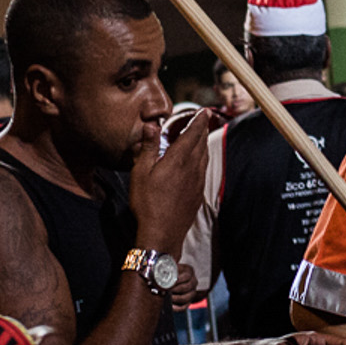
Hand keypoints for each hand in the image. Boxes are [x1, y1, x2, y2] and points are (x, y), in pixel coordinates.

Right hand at [129, 108, 214, 253]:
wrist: (162, 233)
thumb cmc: (147, 203)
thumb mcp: (141, 172)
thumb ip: (149, 146)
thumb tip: (152, 124)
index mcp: (178, 160)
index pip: (192, 133)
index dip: (198, 120)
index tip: (204, 111)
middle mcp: (192, 168)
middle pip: (201, 143)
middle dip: (202, 129)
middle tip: (203, 119)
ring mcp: (198, 182)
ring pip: (204, 156)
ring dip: (204, 143)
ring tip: (201, 136)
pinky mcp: (198, 193)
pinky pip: (204, 169)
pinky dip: (203, 159)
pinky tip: (199, 161)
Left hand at [166, 263, 200, 308]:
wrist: (173, 280)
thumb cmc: (170, 272)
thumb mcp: (171, 266)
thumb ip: (167, 265)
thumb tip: (158, 264)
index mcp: (189, 272)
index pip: (187, 276)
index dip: (177, 280)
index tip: (169, 282)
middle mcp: (193, 282)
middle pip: (186, 287)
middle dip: (175, 289)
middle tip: (165, 290)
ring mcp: (191, 293)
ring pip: (185, 298)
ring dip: (175, 298)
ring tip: (166, 297)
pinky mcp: (188, 302)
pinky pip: (183, 307)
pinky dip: (176, 308)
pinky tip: (169, 305)